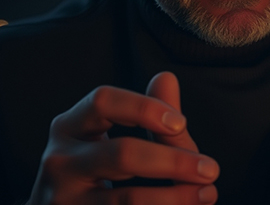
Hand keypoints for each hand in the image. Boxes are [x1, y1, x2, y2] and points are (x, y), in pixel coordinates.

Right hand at [26, 72, 218, 204]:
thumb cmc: (106, 173)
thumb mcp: (124, 138)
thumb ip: (149, 114)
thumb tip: (166, 77)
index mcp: (69, 127)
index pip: (103, 101)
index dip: (144, 108)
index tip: (181, 122)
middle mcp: (58, 161)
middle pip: (122, 154)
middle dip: (173, 162)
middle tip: (211, 169)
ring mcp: (62, 199)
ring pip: (126, 199)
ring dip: (175, 197)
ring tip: (208, 193)